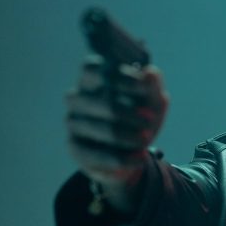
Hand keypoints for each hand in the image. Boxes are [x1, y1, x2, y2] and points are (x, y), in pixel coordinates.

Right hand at [65, 55, 168, 188]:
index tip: (145, 88)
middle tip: (150, 119)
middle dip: (132, 113)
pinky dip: (124, 158)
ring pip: (105, 129)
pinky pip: (98, 154)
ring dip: (131, 137)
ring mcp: (73, 122)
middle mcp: (77, 97)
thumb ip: (152, 86)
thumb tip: (150, 73)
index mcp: (92, 78)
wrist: (133, 151)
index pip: (94, 68)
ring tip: (146, 139)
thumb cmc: (140, 116)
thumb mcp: (152, 102)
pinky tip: (139, 158)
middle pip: (105, 102)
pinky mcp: (74, 147)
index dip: (121, 77)